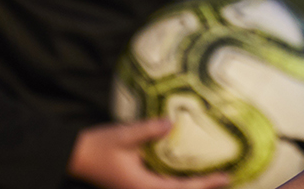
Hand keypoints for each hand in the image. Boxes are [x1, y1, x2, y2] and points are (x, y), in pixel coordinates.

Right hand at [68, 120, 230, 188]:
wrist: (76, 157)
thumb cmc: (98, 147)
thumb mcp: (123, 136)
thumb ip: (147, 130)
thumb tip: (171, 122)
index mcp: (142, 186)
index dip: (205, 185)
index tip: (226, 177)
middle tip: (227, 178)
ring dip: (191, 187)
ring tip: (214, 178)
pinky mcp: (136, 186)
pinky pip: (163, 188)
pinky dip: (179, 184)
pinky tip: (187, 175)